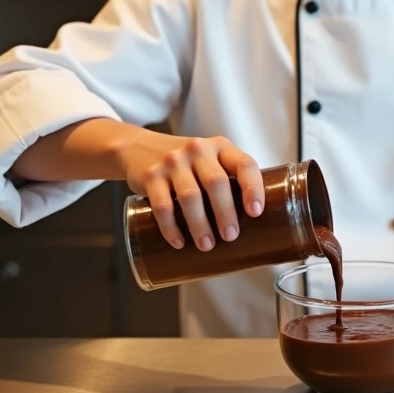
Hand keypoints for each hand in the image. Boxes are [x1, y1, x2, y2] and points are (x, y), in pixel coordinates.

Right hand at [120, 134, 263, 252]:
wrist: (138, 148)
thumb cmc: (186, 163)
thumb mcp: (209, 160)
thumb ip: (228, 180)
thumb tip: (255, 224)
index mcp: (220, 147)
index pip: (244, 164)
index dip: (253, 188)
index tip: (255, 212)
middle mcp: (197, 149)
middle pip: (216, 182)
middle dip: (225, 213)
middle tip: (230, 236)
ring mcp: (173, 161)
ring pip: (190, 197)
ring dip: (200, 225)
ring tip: (207, 245)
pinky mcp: (151, 176)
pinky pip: (162, 206)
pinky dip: (171, 228)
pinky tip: (179, 242)